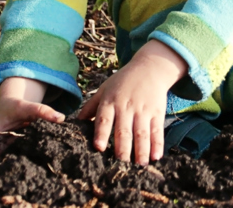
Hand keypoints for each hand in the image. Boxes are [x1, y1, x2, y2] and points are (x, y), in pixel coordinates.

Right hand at [0, 77, 64, 171]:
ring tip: (27, 176)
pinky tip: (33, 170)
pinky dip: (20, 167)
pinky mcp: (9, 155)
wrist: (14, 104)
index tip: (2, 176)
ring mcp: (0, 154)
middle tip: (20, 177)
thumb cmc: (15, 106)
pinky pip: (12, 164)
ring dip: (12, 173)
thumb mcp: (26, 106)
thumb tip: (60, 118)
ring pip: (2, 169)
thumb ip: (42, 111)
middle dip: (2, 176)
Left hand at [78, 39, 186, 164]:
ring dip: (141, 150)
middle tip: (120, 165)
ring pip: (141, 133)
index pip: (105, 119)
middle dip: (122, 148)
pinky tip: (156, 156)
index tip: (99, 147)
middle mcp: (126, 107)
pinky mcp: (157, 112)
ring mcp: (143, 110)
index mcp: (111, 102)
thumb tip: (74, 123)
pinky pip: (157, 130)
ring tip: (139, 165)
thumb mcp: (104, 89)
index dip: (102, 133)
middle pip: (124, 130)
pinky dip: (157, 144)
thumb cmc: (123, 81)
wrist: (150, 67)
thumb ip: (90, 106)